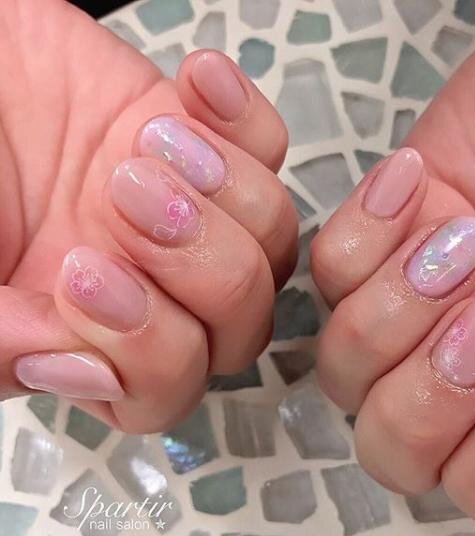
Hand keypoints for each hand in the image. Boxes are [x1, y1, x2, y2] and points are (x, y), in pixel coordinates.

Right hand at [0, 0, 296, 431]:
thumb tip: (86, 371)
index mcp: (96, 336)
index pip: (167, 390)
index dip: (148, 350)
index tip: (83, 273)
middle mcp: (158, 288)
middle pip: (243, 326)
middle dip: (195, 266)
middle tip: (122, 197)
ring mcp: (193, 216)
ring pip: (272, 243)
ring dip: (223, 195)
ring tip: (146, 142)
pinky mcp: (211, 144)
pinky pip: (268, 148)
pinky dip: (244, 118)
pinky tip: (197, 87)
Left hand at [310, 0, 474, 533]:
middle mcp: (471, 367)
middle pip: (393, 447)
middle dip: (431, 397)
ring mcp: (416, 305)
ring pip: (345, 368)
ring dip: (396, 316)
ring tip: (466, 243)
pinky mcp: (378, 238)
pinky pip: (330, 269)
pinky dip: (367, 235)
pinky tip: (421, 187)